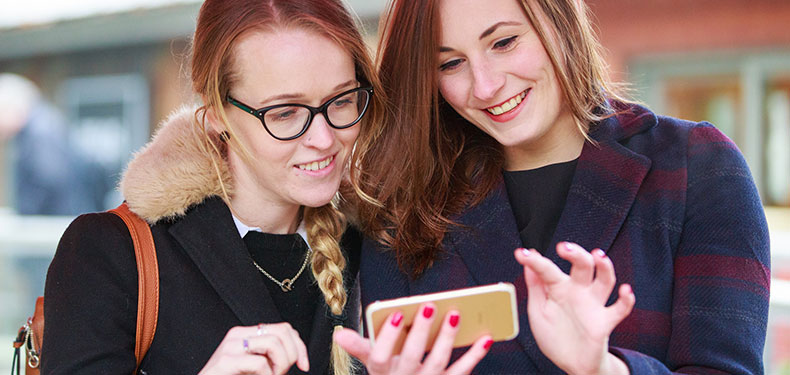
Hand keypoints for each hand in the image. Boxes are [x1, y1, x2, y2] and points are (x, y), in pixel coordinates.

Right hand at [199, 322, 308, 374]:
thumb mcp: (257, 367)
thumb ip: (272, 357)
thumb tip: (298, 355)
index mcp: (246, 334)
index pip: (284, 328)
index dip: (300, 347)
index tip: (304, 365)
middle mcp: (238, 335)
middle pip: (282, 332)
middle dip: (291, 355)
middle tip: (281, 373)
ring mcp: (230, 346)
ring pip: (273, 344)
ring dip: (279, 366)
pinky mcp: (225, 361)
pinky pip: (259, 363)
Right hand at [333, 303, 491, 374]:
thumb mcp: (373, 365)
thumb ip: (360, 348)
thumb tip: (339, 334)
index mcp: (381, 372)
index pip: (379, 357)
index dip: (387, 338)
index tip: (395, 316)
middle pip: (411, 356)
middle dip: (420, 331)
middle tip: (429, 306)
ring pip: (437, 362)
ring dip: (447, 338)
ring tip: (455, 315)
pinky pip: (462, 371)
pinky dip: (475, 355)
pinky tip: (486, 337)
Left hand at [514, 242, 633, 374]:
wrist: (572, 363)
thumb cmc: (555, 335)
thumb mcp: (538, 310)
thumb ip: (535, 287)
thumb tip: (528, 264)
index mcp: (558, 288)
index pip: (547, 269)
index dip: (534, 261)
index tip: (522, 255)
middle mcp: (577, 292)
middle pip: (582, 266)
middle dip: (576, 253)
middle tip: (564, 247)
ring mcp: (592, 305)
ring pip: (604, 280)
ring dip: (604, 267)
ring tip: (598, 256)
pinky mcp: (604, 322)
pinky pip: (620, 309)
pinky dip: (626, 300)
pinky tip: (626, 291)